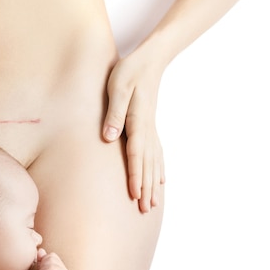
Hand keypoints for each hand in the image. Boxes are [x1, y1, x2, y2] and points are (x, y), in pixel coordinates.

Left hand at [103, 48, 165, 212]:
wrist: (150, 60)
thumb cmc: (129, 72)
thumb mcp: (118, 88)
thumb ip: (113, 113)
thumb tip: (108, 138)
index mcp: (138, 121)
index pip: (136, 155)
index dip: (135, 177)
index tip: (135, 195)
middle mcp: (147, 129)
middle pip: (147, 164)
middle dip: (145, 188)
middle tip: (145, 209)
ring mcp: (151, 129)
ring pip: (154, 162)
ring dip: (153, 184)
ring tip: (152, 204)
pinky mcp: (150, 127)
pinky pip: (157, 154)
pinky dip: (159, 170)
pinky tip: (161, 181)